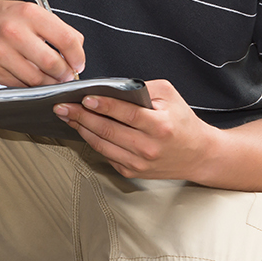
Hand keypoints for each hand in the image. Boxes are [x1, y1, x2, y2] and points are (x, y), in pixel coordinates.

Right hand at [0, 0, 84, 86]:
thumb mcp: (29, 11)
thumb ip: (54, 29)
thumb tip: (76, 51)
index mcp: (29, 14)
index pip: (67, 40)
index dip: (78, 56)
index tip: (79, 63)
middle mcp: (14, 33)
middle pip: (54, 64)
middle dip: (66, 74)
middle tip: (66, 74)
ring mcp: (1, 54)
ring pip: (38, 80)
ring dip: (49, 83)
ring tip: (50, 77)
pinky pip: (20, 86)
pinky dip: (30, 85)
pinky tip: (29, 76)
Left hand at [52, 78, 216, 179]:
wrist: (198, 155)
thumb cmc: (182, 122)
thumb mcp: (170, 96)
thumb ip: (143, 89)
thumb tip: (112, 88)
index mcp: (160, 126)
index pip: (126, 114)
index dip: (104, 105)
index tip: (85, 98)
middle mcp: (149, 148)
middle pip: (108, 131)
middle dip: (81, 117)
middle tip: (63, 106)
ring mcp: (139, 163)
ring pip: (102, 145)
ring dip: (82, 129)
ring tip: (67, 116)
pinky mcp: (132, 172)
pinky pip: (106, 155)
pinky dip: (92, 141)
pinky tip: (83, 129)